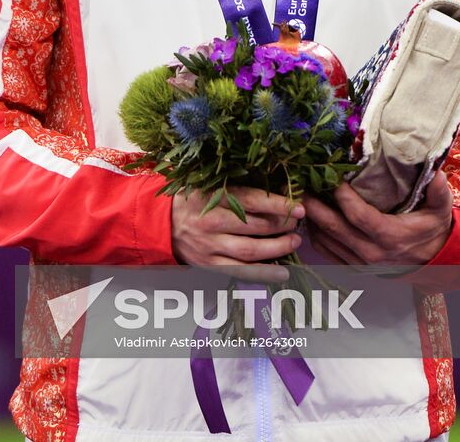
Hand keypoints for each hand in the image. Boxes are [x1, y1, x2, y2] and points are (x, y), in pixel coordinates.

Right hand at [171, 186, 303, 281]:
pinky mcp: (209, 265)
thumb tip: (275, 189)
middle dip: (282, 225)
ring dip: (277, 248)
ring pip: (250, 250)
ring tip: (294, 242)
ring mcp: (210, 246)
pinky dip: (263, 273)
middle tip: (296, 223)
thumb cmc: (193, 199)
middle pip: (255, 225)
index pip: (251, 200)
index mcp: (212, 197)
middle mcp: (211, 222)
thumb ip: (237, 187)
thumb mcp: (209, 184)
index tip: (298, 207)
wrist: (162, 223)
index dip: (278, 204)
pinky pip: (240, 271)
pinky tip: (283, 272)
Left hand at [303, 170, 452, 267]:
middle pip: (333, 228)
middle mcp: (371, 252)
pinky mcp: (353, 267)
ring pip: (325, 241)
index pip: (358, 216)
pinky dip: (314, 235)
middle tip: (302, 183)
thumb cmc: (432, 229)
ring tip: (302, 196)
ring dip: (310, 219)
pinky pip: (326, 252)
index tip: (332, 176)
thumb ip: (438, 191)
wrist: (433, 262)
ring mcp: (360, 262)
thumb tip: (436, 171)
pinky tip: (310, 217)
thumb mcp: (440, 209)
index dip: (342, 196)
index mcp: (390, 236)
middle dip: (314, 205)